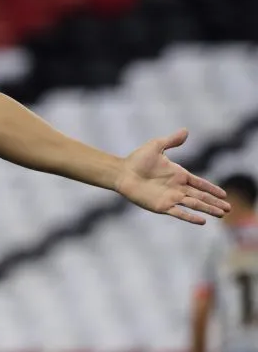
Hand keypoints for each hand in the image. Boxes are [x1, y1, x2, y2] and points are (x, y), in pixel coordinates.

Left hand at [114, 128, 229, 224]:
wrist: (122, 173)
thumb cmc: (137, 159)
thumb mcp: (156, 146)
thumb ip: (172, 140)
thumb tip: (186, 130)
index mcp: (178, 174)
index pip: (200, 183)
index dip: (212, 188)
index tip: (224, 194)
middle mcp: (177, 188)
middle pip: (201, 196)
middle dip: (215, 202)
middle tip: (229, 208)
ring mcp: (170, 197)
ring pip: (194, 204)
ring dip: (208, 209)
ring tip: (222, 214)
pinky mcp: (162, 206)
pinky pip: (179, 212)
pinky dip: (191, 217)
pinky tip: (203, 221)